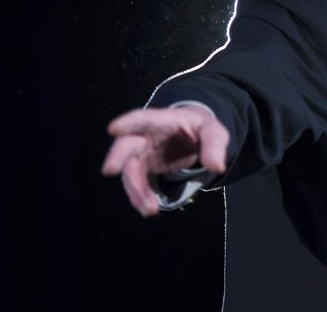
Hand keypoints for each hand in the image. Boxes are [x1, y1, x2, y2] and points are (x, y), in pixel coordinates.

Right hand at [101, 106, 228, 216]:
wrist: (193, 138)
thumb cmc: (200, 130)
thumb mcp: (214, 132)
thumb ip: (215, 145)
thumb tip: (216, 166)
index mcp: (163, 120)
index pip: (144, 118)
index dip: (128, 122)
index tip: (114, 128)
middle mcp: (146, 135)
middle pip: (127, 144)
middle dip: (118, 156)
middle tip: (110, 170)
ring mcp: (142, 152)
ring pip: (130, 170)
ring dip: (135, 190)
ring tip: (149, 209)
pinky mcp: (143, 167)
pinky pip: (136, 183)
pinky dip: (140, 196)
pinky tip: (149, 209)